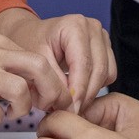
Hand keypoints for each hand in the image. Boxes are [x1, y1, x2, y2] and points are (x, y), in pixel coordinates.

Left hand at [0, 9, 115, 109]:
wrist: (29, 35)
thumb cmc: (29, 44)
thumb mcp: (33, 63)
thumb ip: (52, 81)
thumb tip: (70, 103)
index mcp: (75, 26)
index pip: (83, 64)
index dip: (78, 90)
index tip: (71, 110)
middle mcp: (92, 28)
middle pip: (99, 70)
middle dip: (85, 95)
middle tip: (70, 112)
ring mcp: (101, 36)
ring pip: (107, 74)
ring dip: (91, 92)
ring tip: (71, 102)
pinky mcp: (105, 47)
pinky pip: (109, 74)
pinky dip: (96, 86)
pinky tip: (77, 90)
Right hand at [0, 35, 70, 124]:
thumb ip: (12, 69)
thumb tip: (46, 89)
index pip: (40, 59)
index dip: (54, 83)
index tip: (55, 101)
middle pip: (38, 67)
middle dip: (50, 92)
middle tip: (44, 109)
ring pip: (19, 89)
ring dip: (21, 108)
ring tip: (10, 113)